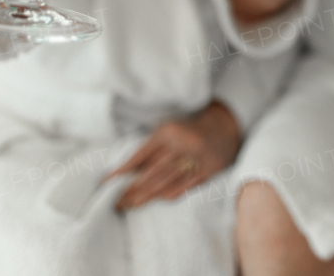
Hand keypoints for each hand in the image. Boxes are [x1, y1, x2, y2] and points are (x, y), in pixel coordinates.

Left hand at [110, 102, 240, 211]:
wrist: (225, 127)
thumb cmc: (188, 131)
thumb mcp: (169, 131)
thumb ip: (151, 149)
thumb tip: (125, 171)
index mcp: (169, 132)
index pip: (141, 154)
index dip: (123, 170)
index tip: (108, 183)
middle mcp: (182, 144)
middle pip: (152, 171)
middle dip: (132, 188)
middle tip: (116, 201)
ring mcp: (197, 157)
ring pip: (166, 181)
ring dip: (146, 195)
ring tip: (129, 205)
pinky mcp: (208, 170)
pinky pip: (184, 186)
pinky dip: (167, 195)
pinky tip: (155, 200)